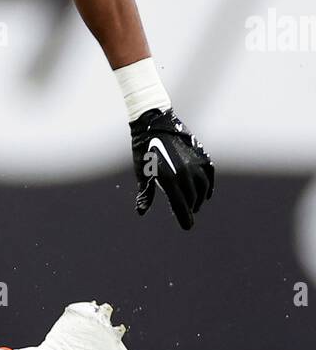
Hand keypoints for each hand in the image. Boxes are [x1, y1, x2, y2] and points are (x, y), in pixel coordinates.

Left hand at [130, 107, 214, 230]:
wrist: (154, 123)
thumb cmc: (144, 150)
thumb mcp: (142, 172)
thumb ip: (145, 193)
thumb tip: (141, 211)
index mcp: (168, 179)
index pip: (180, 205)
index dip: (185, 218)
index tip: (187, 226)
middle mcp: (184, 173)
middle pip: (191, 199)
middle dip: (189, 209)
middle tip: (186, 214)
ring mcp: (195, 164)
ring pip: (202, 189)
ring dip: (198, 199)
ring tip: (194, 204)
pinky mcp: (202, 156)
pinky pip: (209, 176)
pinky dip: (208, 186)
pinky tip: (206, 194)